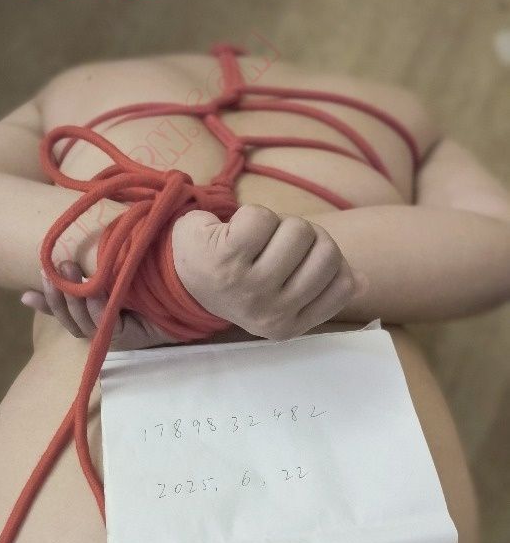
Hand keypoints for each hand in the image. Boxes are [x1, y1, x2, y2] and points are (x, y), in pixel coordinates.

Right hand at [20, 260, 180, 350]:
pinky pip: (107, 324)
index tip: (27, 293)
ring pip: (85, 323)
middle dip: (58, 295)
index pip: (65, 315)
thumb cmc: (157, 276)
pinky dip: (98, 307)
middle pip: (72, 321)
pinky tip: (94, 290)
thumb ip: (95, 266)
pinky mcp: (132, 337)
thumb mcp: (120, 268)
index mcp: (100, 316)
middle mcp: (107, 330)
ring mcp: (118, 336)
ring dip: (73, 298)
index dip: (47, 306)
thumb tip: (73, 256)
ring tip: (68, 269)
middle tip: (50, 268)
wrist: (195, 288)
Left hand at [172, 204, 368, 340]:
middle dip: (303, 236)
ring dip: (277, 224)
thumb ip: (325, 288)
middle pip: (327, 249)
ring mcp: (249, 288)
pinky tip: (232, 234)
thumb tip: (364, 281)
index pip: (344, 282)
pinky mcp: (227, 259)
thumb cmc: (240, 277)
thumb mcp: (283, 293)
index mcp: (288, 327)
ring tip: (253, 242)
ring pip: (299, 230)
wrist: (178, 276)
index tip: (295, 264)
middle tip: (272, 247)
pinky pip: (263, 218)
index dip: (325, 257)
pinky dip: (250, 215)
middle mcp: (271, 313)